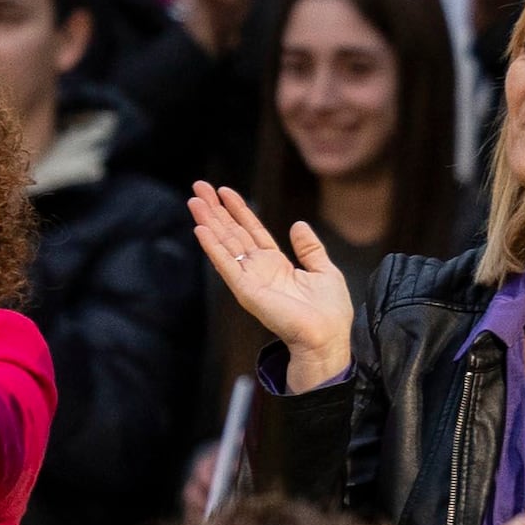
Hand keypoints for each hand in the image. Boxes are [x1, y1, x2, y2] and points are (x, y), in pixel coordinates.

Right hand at [190, 183, 360, 387]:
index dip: (238, 210)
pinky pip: (225, 264)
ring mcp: (249, 279)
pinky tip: (200, 229)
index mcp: (275, 264)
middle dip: (216, 210)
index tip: (225, 191)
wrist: (327, 338)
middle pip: (232, 233)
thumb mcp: (325, 271)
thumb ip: (309, 248)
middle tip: (199, 186)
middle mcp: (258, 269)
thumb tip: (298, 225)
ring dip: (208, 221)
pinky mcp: (245, 290)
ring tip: (194, 200)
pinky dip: (212, 246)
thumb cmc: (330, 313)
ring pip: (224, 243)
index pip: (252, 231)